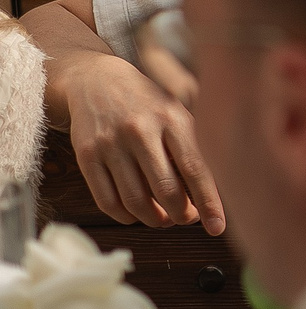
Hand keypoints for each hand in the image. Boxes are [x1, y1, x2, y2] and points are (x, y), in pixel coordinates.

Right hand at [56, 48, 225, 232]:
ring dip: (153, 220)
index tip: (217, 227)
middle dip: (180, 215)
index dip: (209, 202)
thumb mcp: (178, 116)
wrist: (97, 81)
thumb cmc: (149, 106)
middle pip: (165, 190)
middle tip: (186, 219)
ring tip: (163, 219)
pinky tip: (136, 214)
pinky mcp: (87, 155)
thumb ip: (195, 150)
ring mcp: (111, 143)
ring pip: (135, 200)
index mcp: (173, 120)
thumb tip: (211, 197)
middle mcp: (141, 131)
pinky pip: (107, 200)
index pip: (195, 169)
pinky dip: (125, 216)